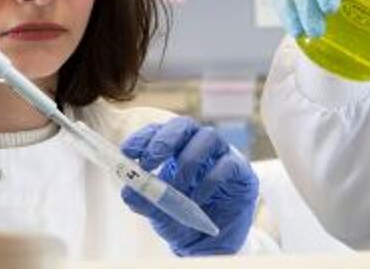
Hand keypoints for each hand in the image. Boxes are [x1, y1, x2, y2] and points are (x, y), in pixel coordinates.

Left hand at [120, 117, 258, 255]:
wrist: (210, 245)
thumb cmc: (183, 221)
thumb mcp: (158, 213)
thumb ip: (144, 200)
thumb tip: (128, 190)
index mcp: (175, 151)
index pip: (159, 132)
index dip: (143, 137)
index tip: (128, 152)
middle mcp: (198, 147)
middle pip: (184, 125)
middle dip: (164, 140)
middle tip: (150, 162)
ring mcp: (222, 156)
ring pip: (208, 136)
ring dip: (188, 161)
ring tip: (178, 187)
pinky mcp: (241, 172)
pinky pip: (228, 164)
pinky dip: (210, 180)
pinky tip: (198, 198)